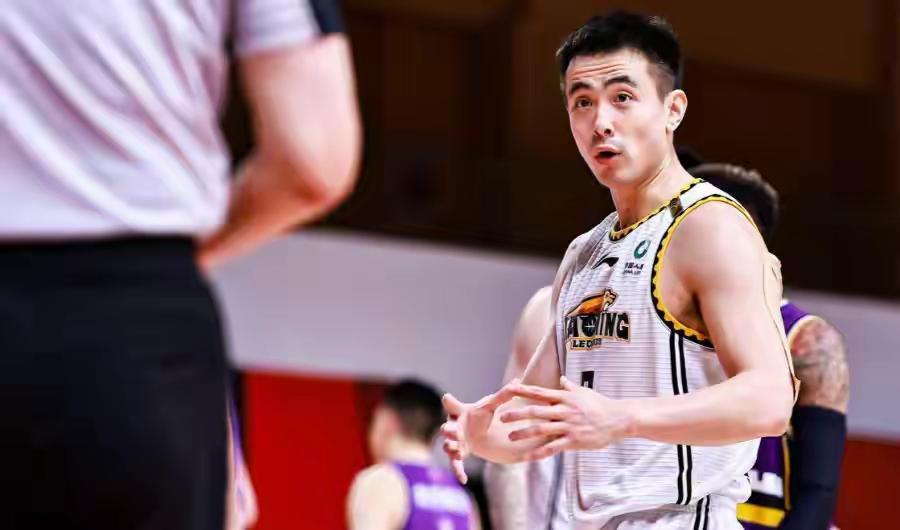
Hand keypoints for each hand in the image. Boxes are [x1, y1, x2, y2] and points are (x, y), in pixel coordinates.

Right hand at [440, 381, 519, 483]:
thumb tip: (517, 380)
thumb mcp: (492, 405)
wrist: (480, 431)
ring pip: (448, 446)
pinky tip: (464, 480)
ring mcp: (455, 441)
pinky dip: (458, 472)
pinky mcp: (459, 454)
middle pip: (447, 427)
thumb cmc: (482, 415)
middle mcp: (454, 426)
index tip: (448, 398)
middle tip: (450, 431)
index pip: (452, 405)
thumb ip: (503, 395)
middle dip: (447, 430)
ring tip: (455, 451)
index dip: (449, 402)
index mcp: (461, 412)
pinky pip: (455, 464)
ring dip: (450, 448)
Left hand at [500, 376, 635, 460]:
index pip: (539, 392)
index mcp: (565, 397)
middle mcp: (564, 410)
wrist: (618, 419)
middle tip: (502, 417)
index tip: (508, 388)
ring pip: (541, 429)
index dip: (523, 390)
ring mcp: (569, 426)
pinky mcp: (574, 440)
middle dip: (517, 414)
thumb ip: (570, 387)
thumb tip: (561, 379)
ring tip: (510, 436)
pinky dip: (539, 452)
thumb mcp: (584, 392)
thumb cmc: (601, 404)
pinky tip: (528, 457)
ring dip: (524, 433)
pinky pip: (553, 447)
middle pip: (536, 411)